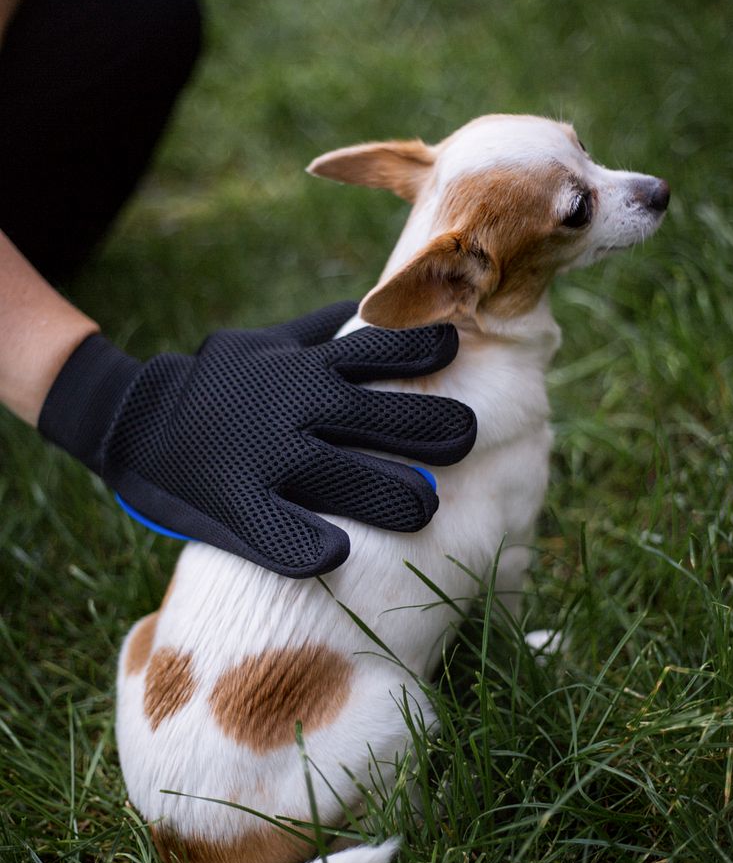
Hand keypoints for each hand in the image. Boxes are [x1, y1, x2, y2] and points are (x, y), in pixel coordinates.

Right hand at [38, 302, 475, 576]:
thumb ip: (321, 330)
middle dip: (430, 427)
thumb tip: (373, 308)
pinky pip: (276, 531)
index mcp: (306, 368)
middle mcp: (293, 407)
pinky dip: (304, 544)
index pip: (380, 351)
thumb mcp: (266, 344)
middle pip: (379, 416)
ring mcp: (266, 457)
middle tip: (467, 437)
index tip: (455, 354)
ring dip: (390, 491)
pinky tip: (336, 554)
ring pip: (343, 475)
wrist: (135, 420)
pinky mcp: (236, 504)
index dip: (422, 351)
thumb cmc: (218, 384)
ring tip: (425, 507)